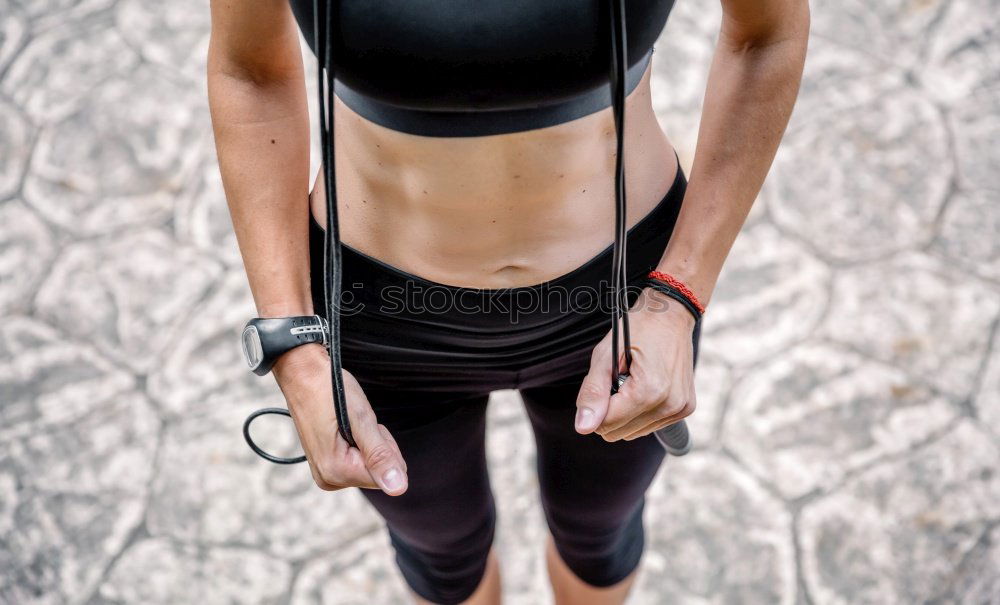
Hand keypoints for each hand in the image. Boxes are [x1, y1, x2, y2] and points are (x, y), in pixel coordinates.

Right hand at [272, 344, 408, 494]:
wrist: (303, 374)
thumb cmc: (331, 390)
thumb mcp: (362, 420)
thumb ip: (380, 456)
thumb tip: (399, 489)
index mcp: (337, 472)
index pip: (385, 476)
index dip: (385, 448)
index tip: (366, 426)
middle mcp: (328, 479)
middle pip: (377, 473)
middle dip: (376, 445)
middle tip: (356, 422)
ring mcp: (325, 474)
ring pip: (368, 466)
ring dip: (366, 442)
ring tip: (347, 422)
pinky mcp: (325, 465)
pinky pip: (356, 461)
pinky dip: (357, 442)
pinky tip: (343, 427)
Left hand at [575, 287, 697, 440]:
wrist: (671, 314)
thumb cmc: (637, 329)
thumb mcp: (605, 355)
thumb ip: (593, 392)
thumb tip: (583, 428)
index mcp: (649, 391)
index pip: (606, 424)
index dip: (596, 405)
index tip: (604, 382)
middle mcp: (670, 404)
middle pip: (618, 432)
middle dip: (610, 410)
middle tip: (619, 379)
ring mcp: (680, 409)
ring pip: (633, 433)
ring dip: (626, 412)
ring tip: (633, 381)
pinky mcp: (685, 409)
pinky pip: (650, 425)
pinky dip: (641, 411)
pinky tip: (646, 386)